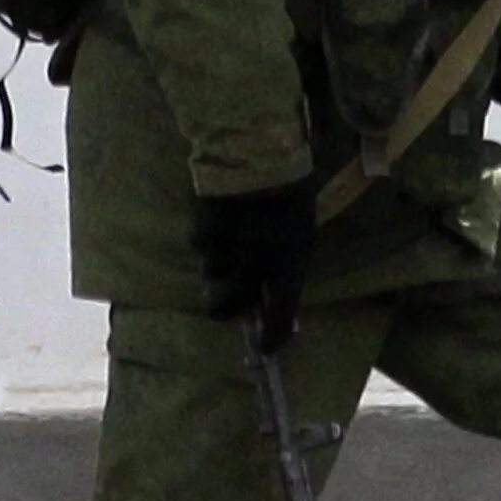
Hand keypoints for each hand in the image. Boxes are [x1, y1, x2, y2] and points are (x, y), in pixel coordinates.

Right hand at [190, 177, 319, 346]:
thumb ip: (286, 260)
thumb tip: (272, 289)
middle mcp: (257, 262)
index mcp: (290, 260)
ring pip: (213, 272)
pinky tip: (218, 216)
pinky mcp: (204, 231)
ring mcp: (228, 248)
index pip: (283, 311)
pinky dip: (207, 236)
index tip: (267, 348)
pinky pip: (201, 244)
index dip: (275, 335)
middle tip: (222, 303)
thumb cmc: (290, 191)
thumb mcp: (299, 228)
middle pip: (229, 304)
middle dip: (223, 307)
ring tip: (230, 235)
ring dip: (218, 263)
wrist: (260, 152)